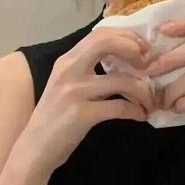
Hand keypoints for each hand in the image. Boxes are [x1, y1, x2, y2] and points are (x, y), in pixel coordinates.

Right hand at [20, 28, 155, 174]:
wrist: (34, 150)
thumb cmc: (55, 119)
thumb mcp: (67, 86)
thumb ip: (88, 71)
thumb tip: (124, 61)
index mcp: (67, 61)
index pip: (100, 34)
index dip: (126, 37)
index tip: (142, 51)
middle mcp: (68, 70)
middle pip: (107, 43)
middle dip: (135, 51)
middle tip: (149, 68)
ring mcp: (74, 92)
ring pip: (123, 80)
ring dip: (144, 91)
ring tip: (150, 102)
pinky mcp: (81, 115)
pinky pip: (120, 107)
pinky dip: (136, 111)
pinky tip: (140, 116)